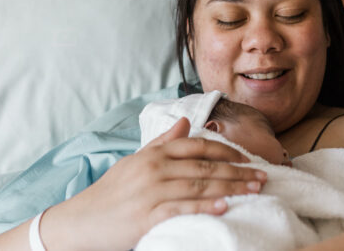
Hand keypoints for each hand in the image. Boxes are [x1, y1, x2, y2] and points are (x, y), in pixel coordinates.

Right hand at [40, 117, 266, 250]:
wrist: (81, 221)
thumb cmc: (112, 192)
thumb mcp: (136, 161)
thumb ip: (163, 142)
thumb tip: (186, 122)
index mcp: (154, 154)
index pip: (198, 146)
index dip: (226, 152)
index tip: (248, 159)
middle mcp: (155, 169)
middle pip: (205, 167)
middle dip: (238, 172)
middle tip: (262, 177)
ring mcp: (151, 192)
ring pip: (199, 186)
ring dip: (231, 188)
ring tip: (254, 190)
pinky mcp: (147, 216)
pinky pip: (182, 209)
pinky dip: (205, 207)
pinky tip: (225, 207)